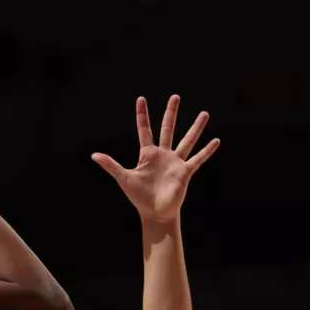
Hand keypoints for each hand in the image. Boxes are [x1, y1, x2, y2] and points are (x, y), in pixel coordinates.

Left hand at [92, 95, 218, 223]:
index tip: (141, 99)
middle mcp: (163, 154)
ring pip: (187, 140)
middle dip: (171, 113)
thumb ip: (111, 165)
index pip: (144, 130)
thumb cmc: (139, 197)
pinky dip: (207, 151)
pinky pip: (197, 159)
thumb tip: (93, 155)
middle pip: (167, 129)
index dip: (142, 115)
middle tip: (175, 96)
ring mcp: (175, 162)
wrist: (155, 213)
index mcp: (148, 154)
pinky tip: (216, 140)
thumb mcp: (124, 178)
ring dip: (196, 127)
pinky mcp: (185, 172)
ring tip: (205, 113)